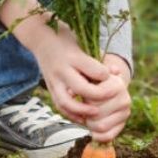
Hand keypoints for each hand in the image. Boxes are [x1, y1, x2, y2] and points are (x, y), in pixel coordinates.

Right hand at [0, 0, 112, 122]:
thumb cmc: (67, 40)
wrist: (41, 39)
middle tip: (111, 97)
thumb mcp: (83, 43)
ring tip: (96, 113)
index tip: (114, 77)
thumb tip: (117, 73)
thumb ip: (99, 59)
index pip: (92, 69)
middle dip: (97, 95)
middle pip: (80, 87)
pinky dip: (71, 115)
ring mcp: (53, 81)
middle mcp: (61, 69)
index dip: (105, 75)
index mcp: (72, 56)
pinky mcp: (50, 89)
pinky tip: (83, 118)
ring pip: (66, 102)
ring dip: (82, 111)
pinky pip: (59, 106)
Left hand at [84, 54, 131, 142]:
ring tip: (89, 116)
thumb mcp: (88, 78)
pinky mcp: (123, 124)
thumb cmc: (94, 83)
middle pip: (97, 114)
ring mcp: (125, 112)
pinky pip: (107, 136)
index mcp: (116, 84)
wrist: (106, 87)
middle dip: (87, 114)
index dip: (86, 101)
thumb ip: (80, 83)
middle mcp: (124, 98)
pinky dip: (97, 135)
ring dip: (90, 124)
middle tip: (85, 109)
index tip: (85, 97)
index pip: (94, 100)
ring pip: (101, 126)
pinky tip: (92, 129)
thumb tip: (70, 93)